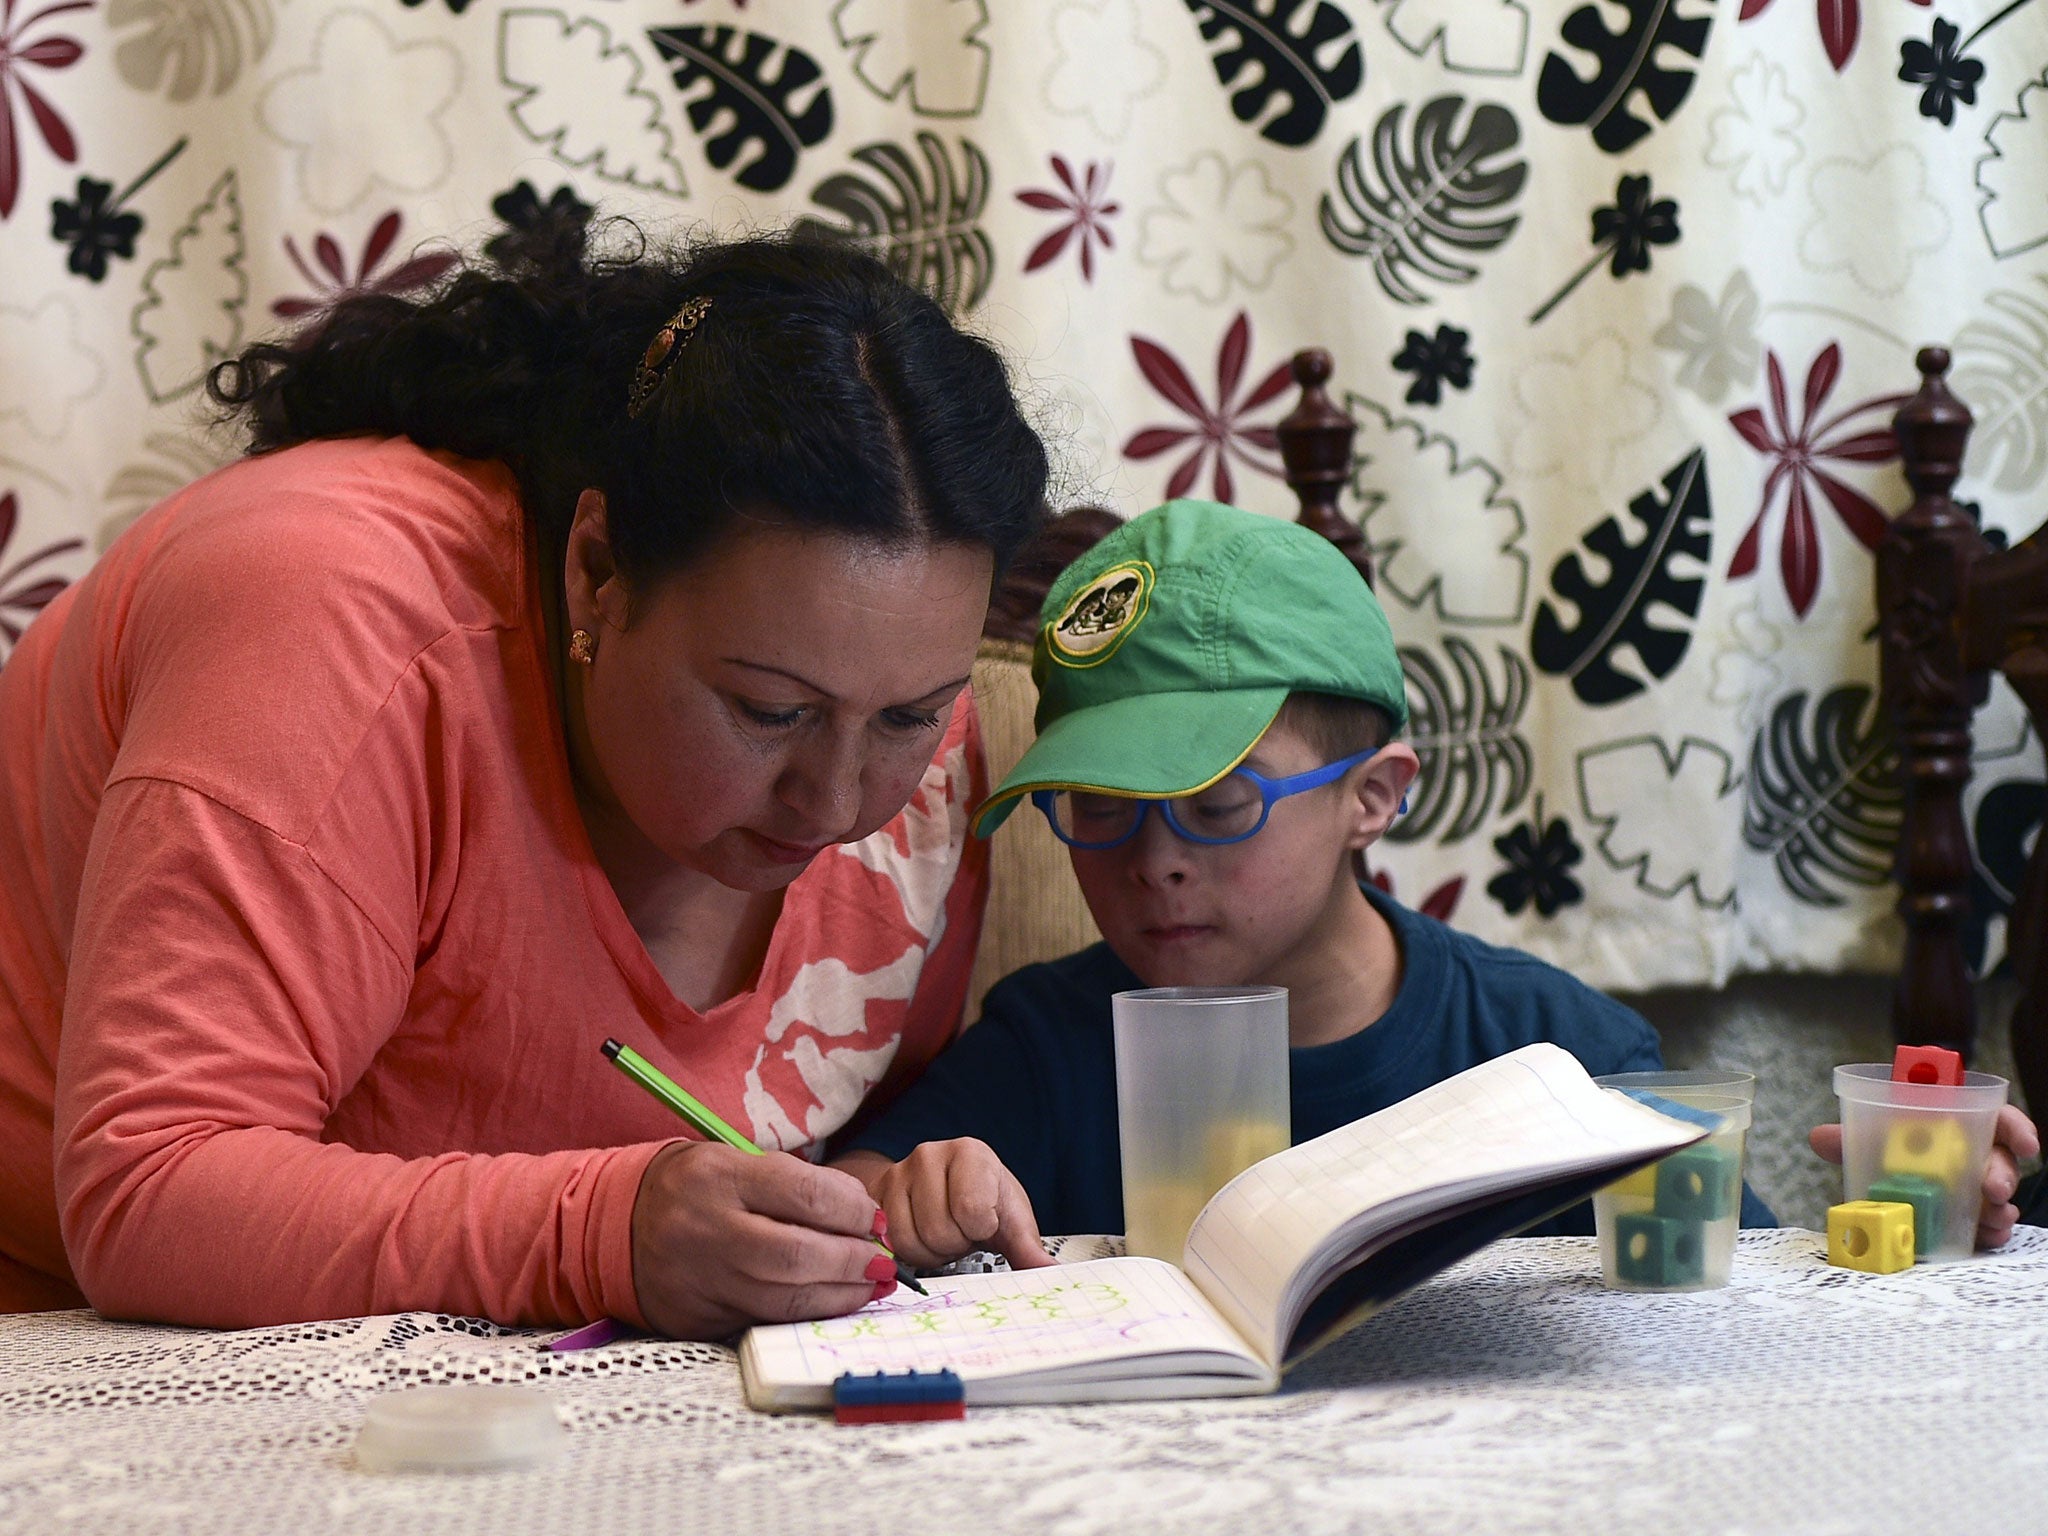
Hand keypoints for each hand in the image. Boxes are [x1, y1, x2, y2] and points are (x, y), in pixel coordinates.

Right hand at [631, 1141, 893, 1337]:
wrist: (617, 1224)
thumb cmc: (696, 1188)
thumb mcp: (735, 1163)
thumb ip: (796, 1184)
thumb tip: (865, 1216)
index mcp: (719, 1176)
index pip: (804, 1194)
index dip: (853, 1210)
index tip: (876, 1219)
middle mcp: (707, 1229)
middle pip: (796, 1255)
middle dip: (852, 1261)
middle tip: (884, 1262)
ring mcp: (700, 1280)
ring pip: (784, 1299)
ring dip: (841, 1295)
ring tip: (872, 1285)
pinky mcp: (697, 1318)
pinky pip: (764, 1320)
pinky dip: (808, 1313)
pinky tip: (835, 1301)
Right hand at [835, 1142, 1054, 1270]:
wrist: (946, 1188)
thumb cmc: (986, 1202)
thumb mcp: (1013, 1222)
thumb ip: (1030, 1251)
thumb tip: (1053, 1277)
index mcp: (971, 1153)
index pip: (972, 1209)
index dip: (982, 1230)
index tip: (985, 1221)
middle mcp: (930, 1154)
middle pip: (939, 1230)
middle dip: (956, 1244)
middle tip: (962, 1231)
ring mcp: (897, 1172)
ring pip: (910, 1240)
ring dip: (931, 1251)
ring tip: (944, 1232)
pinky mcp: (875, 1195)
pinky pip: (888, 1243)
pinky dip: (908, 1252)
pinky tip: (922, 1235)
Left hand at [1810, 1103, 2040, 1250]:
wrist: (1880, 1180)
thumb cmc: (1885, 1147)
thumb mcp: (1869, 1140)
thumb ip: (1849, 1138)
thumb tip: (1820, 1138)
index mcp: (1954, 1125)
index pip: (1996, 1118)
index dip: (2016, 1127)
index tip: (2026, 1144)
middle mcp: (1972, 1154)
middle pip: (2000, 1160)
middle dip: (2002, 1174)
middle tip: (1992, 1188)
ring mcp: (1975, 1187)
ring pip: (1998, 1196)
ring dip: (1998, 1207)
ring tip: (1992, 1218)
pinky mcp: (1972, 1217)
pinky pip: (1989, 1225)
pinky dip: (1989, 1232)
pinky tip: (1986, 1237)